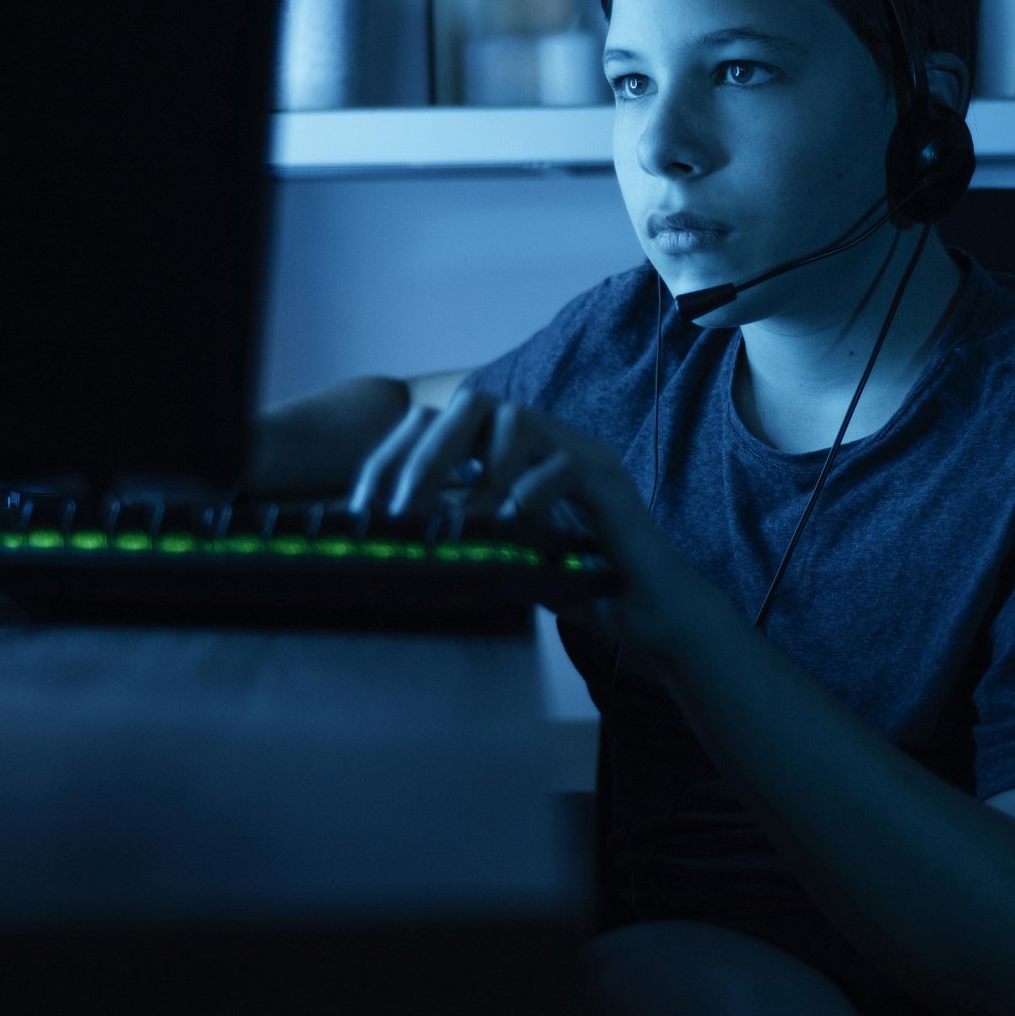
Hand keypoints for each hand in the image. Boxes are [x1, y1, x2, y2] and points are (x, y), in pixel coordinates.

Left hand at [348, 391, 703, 656]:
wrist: (651, 612)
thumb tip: (390, 552)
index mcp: (510, 452)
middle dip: (425, 454)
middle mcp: (543, 440)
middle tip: (401, 511)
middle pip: (471, 403)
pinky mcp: (607, 480)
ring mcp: (578, 452)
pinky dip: (526, 495)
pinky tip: (512, 531)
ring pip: (514, 417)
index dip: (393, 459)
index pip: (439, 425)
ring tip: (462, 523)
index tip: (363, 510)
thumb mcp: (503, 559)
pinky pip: (561, 465)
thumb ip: (461, 541)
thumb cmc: (578, 585)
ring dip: (475, 469)